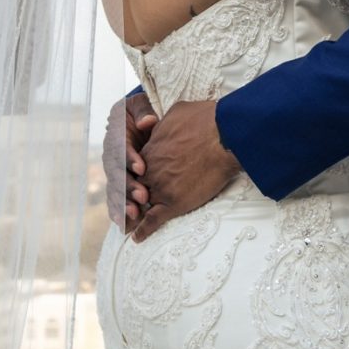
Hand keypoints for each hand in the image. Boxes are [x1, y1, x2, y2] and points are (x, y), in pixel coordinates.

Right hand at [102, 96, 157, 233]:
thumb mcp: (139, 105)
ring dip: (124, 203)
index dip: (129, 158)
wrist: (137, 122)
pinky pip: (115, 199)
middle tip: (143, 197)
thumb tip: (148, 122)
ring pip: (115, 189)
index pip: (120, 148)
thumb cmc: (141, 113)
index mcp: (116, 136)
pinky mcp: (119, 184)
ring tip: (136, 214)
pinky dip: (118, 212)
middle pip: (116, 173)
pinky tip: (123, 224)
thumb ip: (143, 111)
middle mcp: (111, 156)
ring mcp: (114, 172)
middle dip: (128, 186)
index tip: (142, 168)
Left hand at [134, 98, 237, 238]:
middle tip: (125, 210)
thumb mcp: (179, 111)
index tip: (139, 183)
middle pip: (136, 188)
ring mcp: (160, 187)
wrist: (223, 136)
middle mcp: (150, 171)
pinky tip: (137, 237)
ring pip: (141, 206)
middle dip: (131, 199)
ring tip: (126, 226)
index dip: (138, 177)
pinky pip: (153, 220)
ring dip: (133, 216)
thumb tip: (164, 119)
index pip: (138, 168)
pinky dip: (144, 230)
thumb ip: (167, 120)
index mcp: (151, 150)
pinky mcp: (173, 203)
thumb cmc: (206, 120)